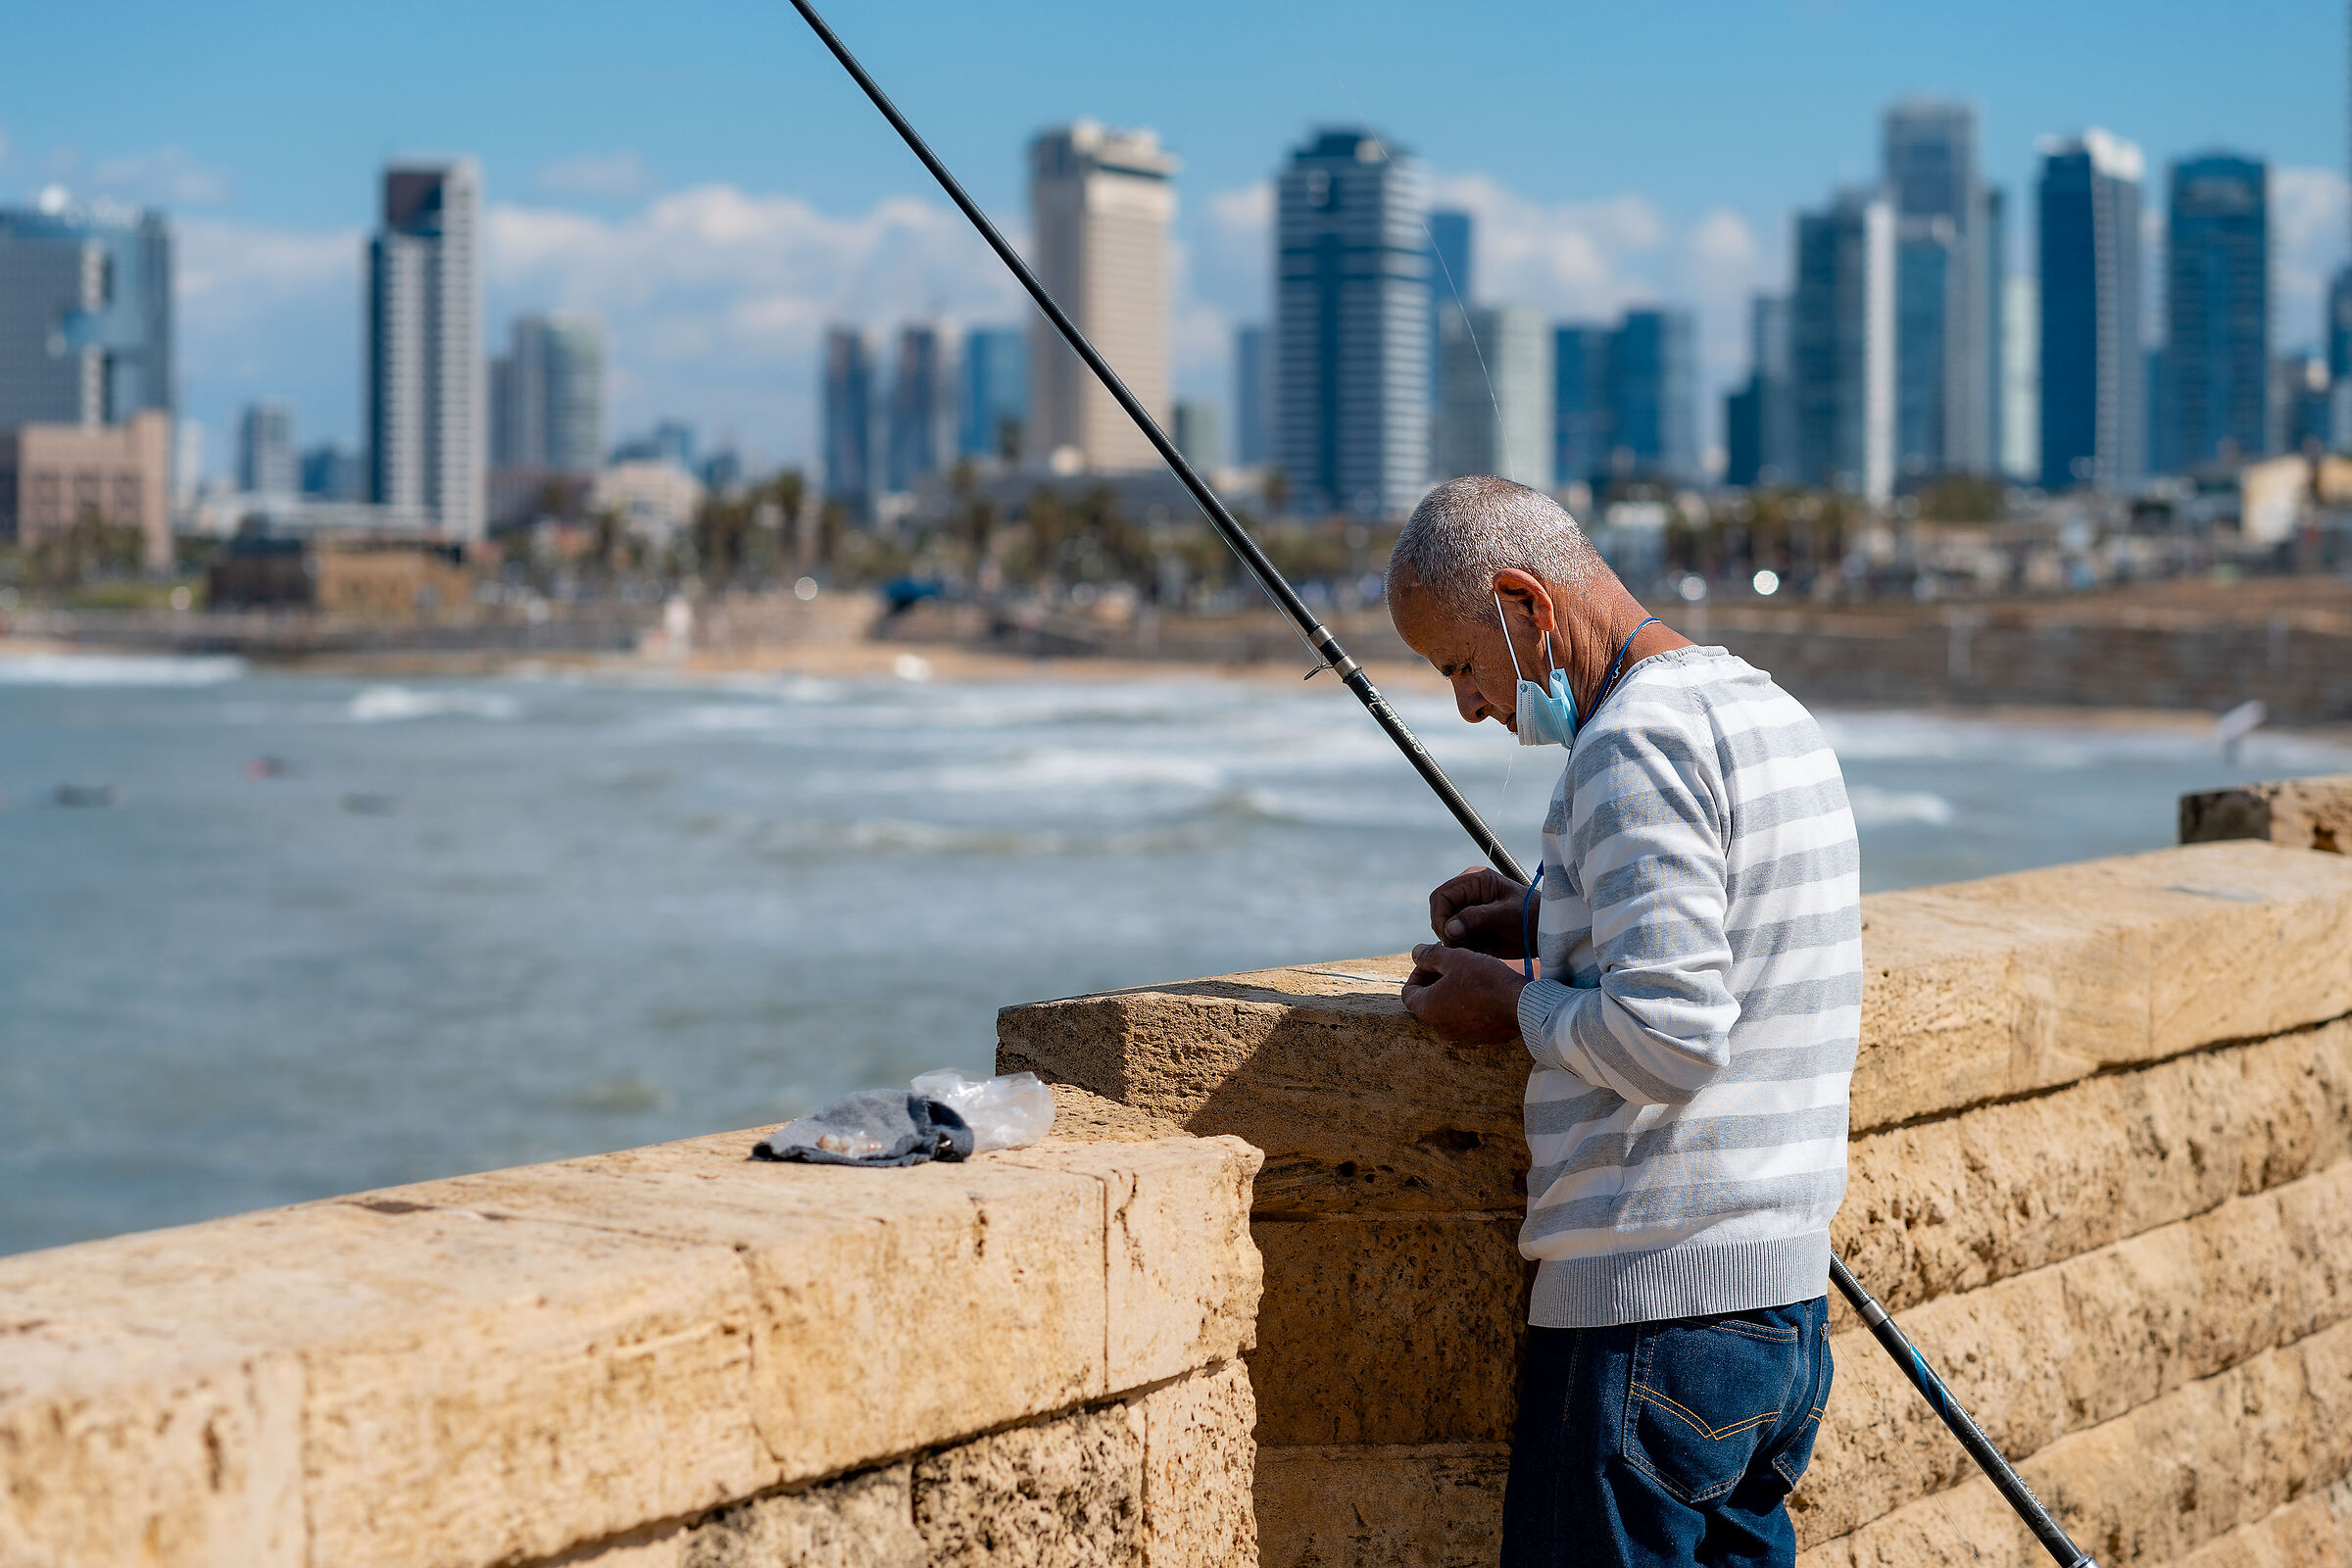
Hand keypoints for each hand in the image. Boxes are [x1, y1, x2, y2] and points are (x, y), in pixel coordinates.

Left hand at [1401, 943, 1527, 1043]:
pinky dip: (1469, 1005)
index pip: (1408, 992)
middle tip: (1452, 963)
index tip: (1434, 960)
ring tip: (1469, 974)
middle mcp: (1440, 1028)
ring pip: (1448, 1010)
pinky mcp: (1480, 1038)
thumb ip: (1430, 955)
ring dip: (1453, 992)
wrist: (1521, 1004)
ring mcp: (1460, 1036)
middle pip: (1428, 1001)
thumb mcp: (1454, 957)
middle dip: (1436, 980)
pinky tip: (1484, 990)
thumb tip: (1415, 953)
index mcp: (1427, 1009)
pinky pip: (1467, 1019)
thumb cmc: (1485, 980)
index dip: (1418, 971)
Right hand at [1428, 866, 1527, 957]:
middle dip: (1446, 930)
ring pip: (1444, 927)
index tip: (1450, 936)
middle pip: (1439, 911)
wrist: (1543, 932)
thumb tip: (1449, 929)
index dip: (1440, 917)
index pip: (1441, 896)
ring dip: (1454, 940)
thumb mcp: (1506, 914)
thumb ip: (1476, 918)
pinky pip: (1454, 938)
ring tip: (1476, 945)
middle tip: (1461, 944)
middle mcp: (1466, 893)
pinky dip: (1461, 946)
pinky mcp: (1470, 926)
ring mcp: (1467, 910)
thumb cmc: (1530, 915)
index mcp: (1473, 880)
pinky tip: (1479, 947)